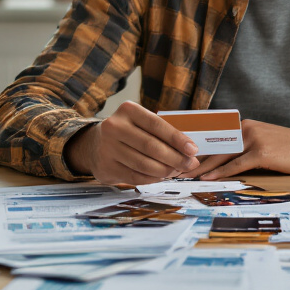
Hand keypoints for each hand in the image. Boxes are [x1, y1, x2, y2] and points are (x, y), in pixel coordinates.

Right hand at [64, 101, 198, 185]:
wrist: (95, 144)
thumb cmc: (129, 133)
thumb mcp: (141, 123)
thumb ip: (163, 133)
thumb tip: (189, 152)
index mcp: (128, 110)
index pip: (156, 125)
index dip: (177, 139)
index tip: (193, 150)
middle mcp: (114, 126)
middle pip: (151, 146)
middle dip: (175, 158)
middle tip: (190, 164)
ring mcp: (107, 148)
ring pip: (144, 164)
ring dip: (165, 171)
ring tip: (176, 171)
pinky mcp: (105, 167)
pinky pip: (135, 177)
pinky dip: (152, 178)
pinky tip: (161, 176)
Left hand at [179, 119, 289, 179]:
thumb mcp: (264, 142)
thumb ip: (244, 147)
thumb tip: (223, 161)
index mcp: (245, 125)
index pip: (215, 136)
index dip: (197, 146)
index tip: (180, 155)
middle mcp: (246, 128)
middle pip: (214, 145)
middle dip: (194, 157)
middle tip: (176, 168)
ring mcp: (254, 139)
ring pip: (221, 155)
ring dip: (202, 166)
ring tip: (185, 175)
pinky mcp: (262, 152)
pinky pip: (236, 164)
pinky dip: (220, 172)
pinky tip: (208, 178)